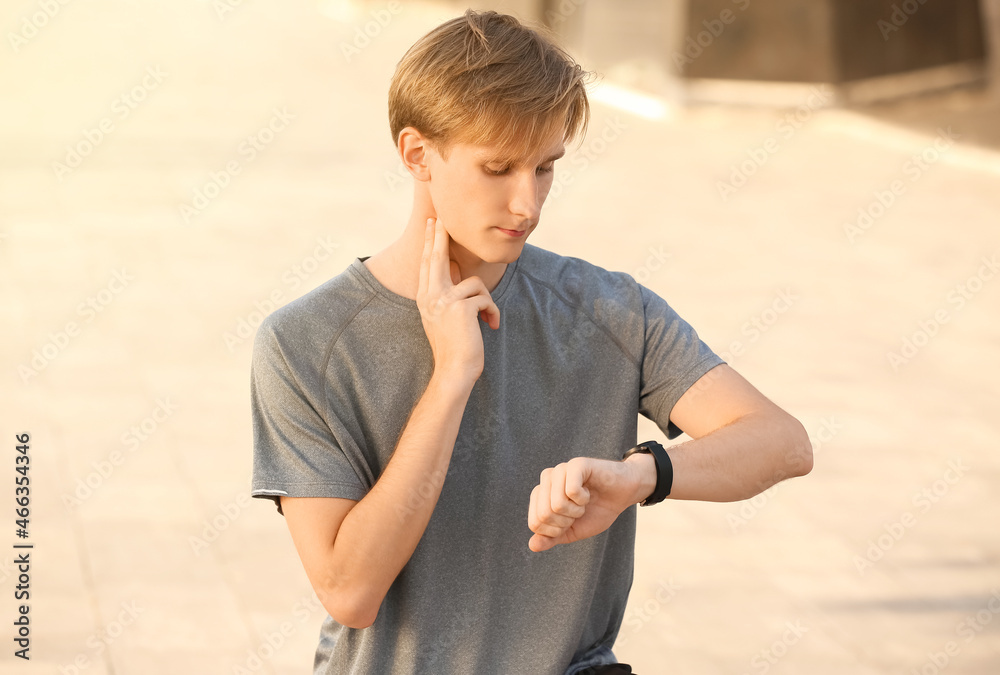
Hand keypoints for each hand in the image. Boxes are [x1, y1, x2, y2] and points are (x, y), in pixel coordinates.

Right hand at [416, 218, 499, 381]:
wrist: (454, 370)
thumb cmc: (454, 346)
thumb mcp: (444, 316)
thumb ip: (446, 293)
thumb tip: (453, 266)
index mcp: (425, 298)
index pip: (428, 264)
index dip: (430, 242)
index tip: (432, 224)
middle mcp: (431, 296)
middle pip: (437, 257)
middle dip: (439, 236)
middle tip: (440, 217)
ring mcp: (444, 301)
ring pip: (475, 284)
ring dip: (486, 302)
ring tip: (487, 320)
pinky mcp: (461, 308)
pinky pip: (485, 299)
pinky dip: (492, 313)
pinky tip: (490, 326)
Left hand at [527, 456, 649, 552]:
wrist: (624, 494)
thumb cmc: (597, 511)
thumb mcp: (572, 531)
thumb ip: (551, 538)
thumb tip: (532, 545)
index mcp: (541, 494)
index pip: (535, 523)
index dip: (556, 531)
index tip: (570, 521)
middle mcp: (546, 479)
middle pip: (544, 515)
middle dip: (566, 522)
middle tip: (579, 511)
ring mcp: (560, 469)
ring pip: (556, 505)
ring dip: (576, 511)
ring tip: (584, 501)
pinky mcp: (576, 464)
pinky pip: (571, 492)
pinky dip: (584, 499)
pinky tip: (589, 491)